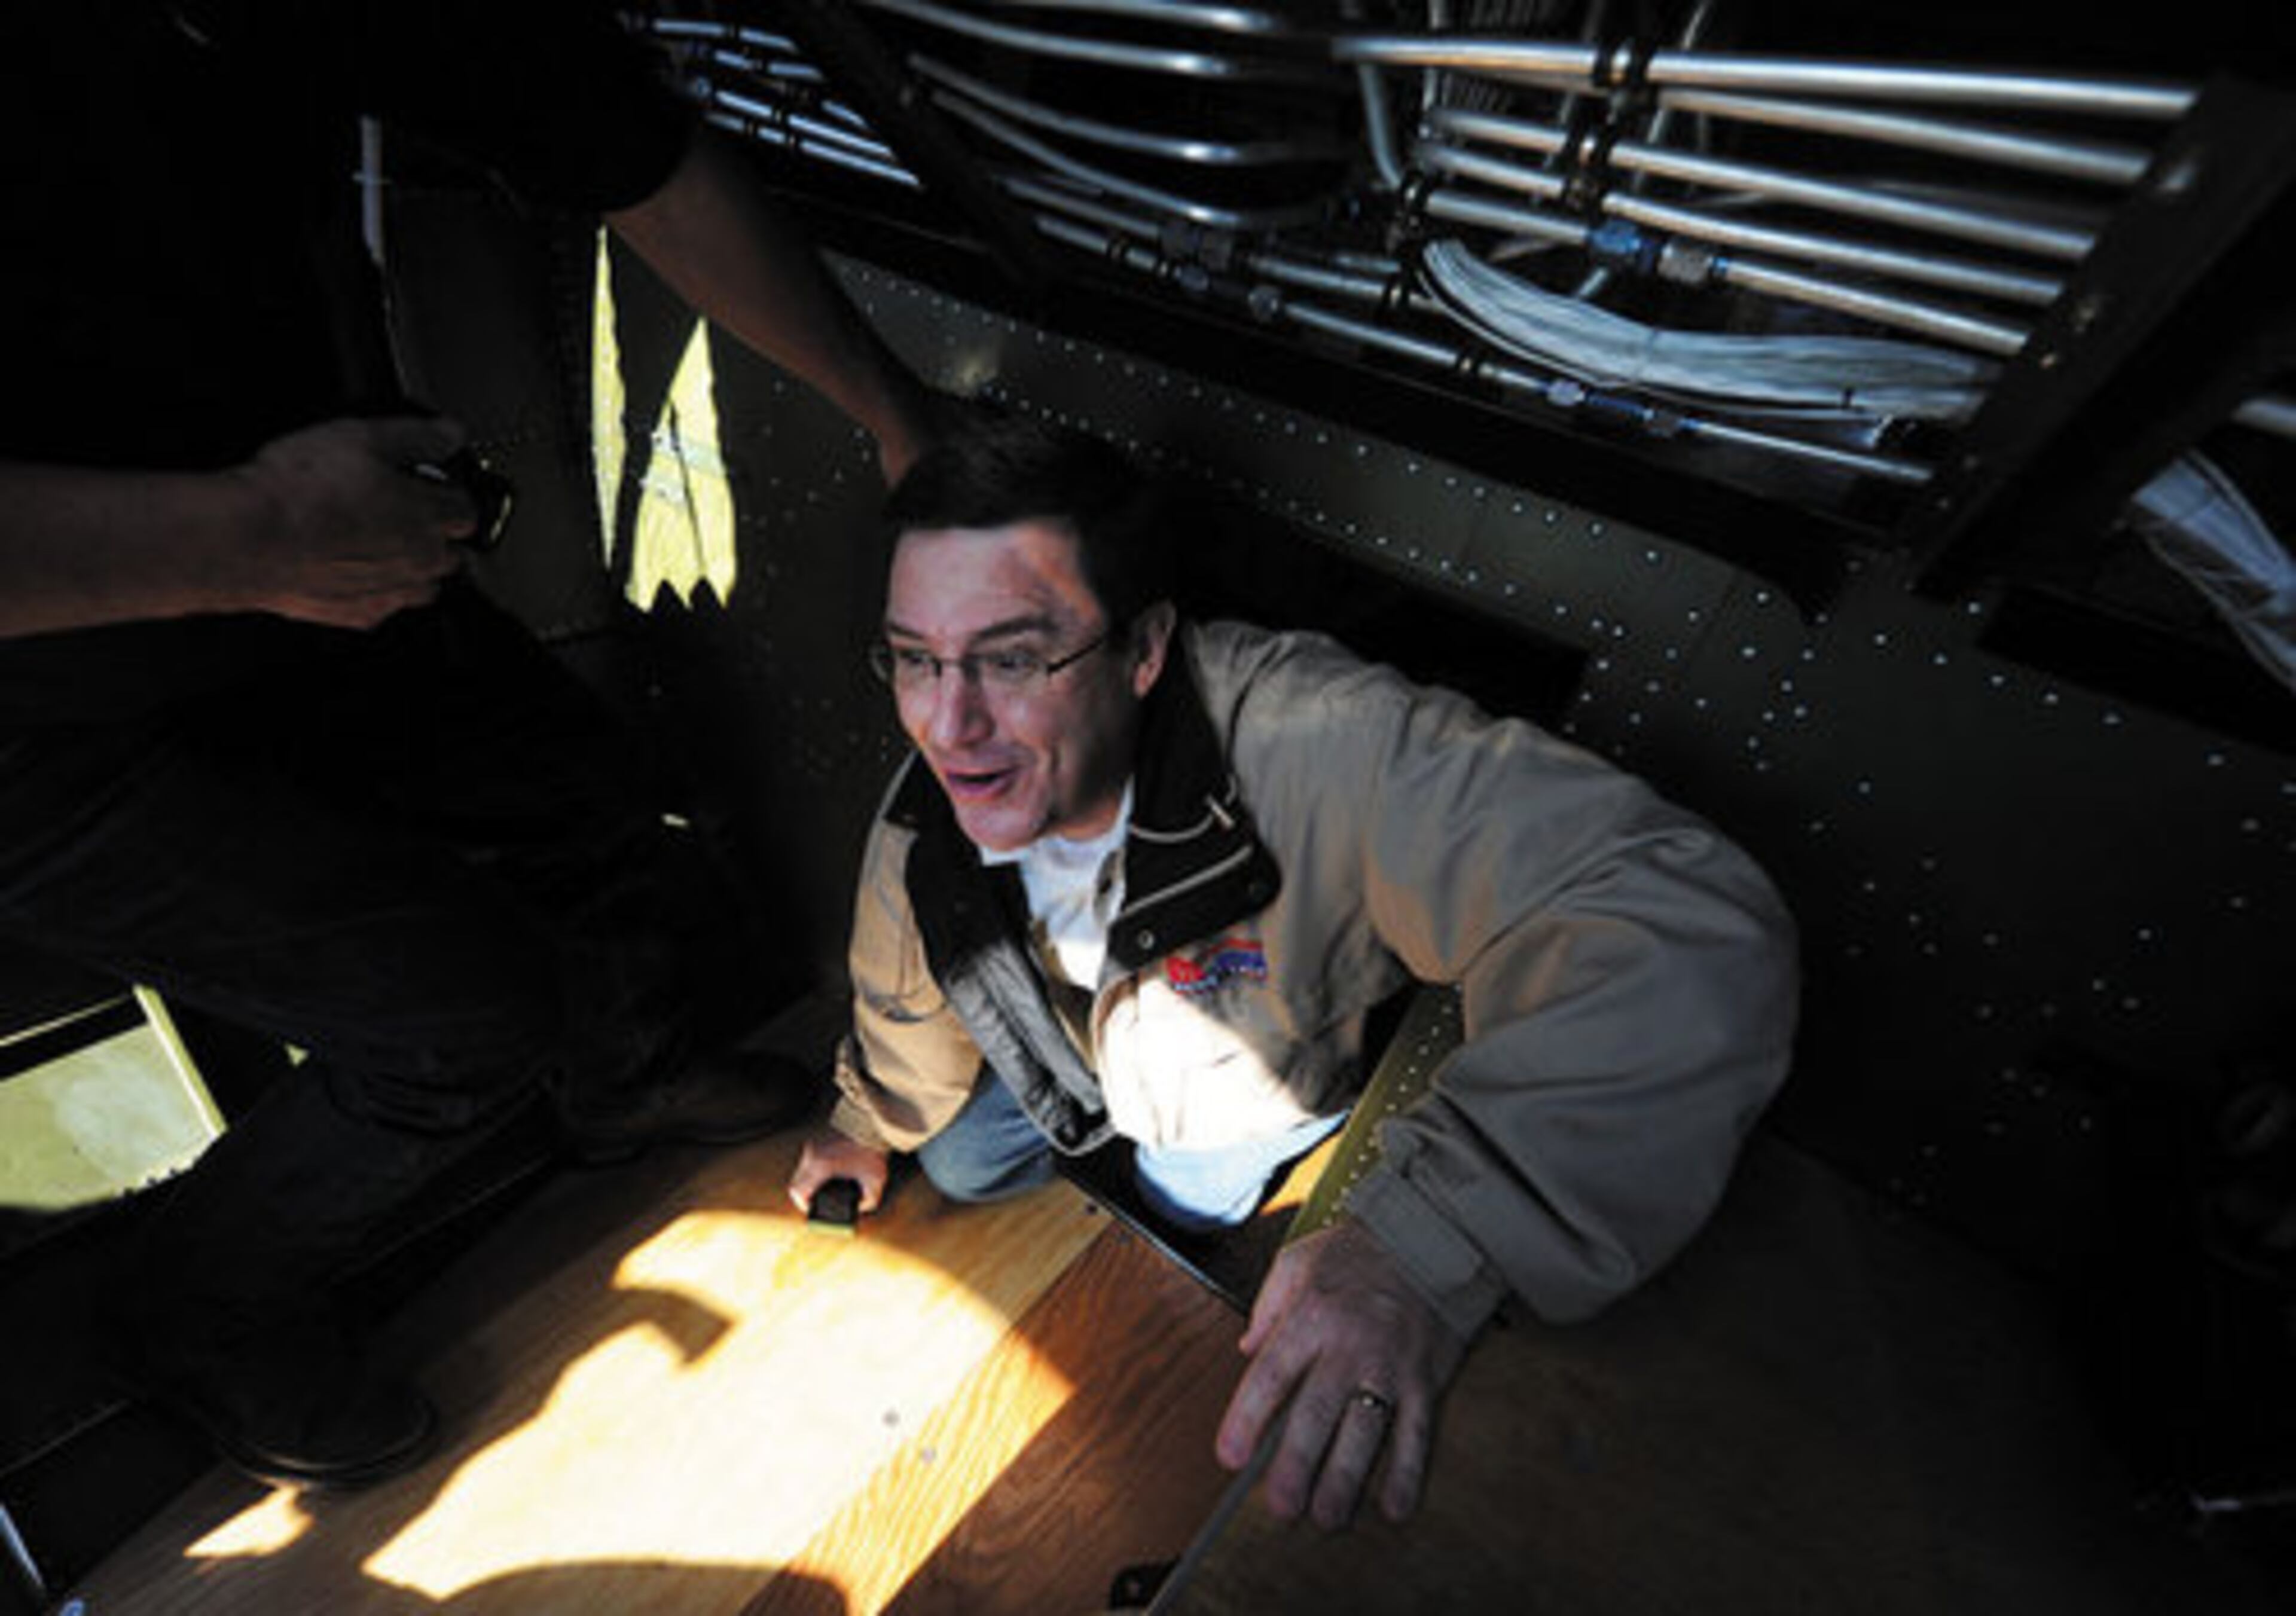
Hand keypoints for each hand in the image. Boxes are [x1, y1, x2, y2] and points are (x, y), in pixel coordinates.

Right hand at [230, 415, 478, 627]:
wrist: (250, 539)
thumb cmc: (299, 490)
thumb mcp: (362, 436)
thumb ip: (416, 435)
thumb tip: (449, 433)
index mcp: (428, 515)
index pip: (467, 509)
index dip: (448, 492)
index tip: (429, 483)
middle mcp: (418, 560)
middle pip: (451, 553)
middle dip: (436, 534)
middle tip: (399, 511)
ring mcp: (391, 592)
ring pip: (423, 586)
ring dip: (411, 567)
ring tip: (375, 542)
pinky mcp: (358, 614)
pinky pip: (384, 605)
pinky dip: (376, 590)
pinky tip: (348, 568)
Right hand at [789, 1131, 890, 1215]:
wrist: (872, 1118)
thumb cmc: (873, 1147)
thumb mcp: (876, 1178)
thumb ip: (870, 1200)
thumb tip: (861, 1208)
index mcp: (820, 1166)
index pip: (798, 1191)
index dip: (802, 1205)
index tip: (812, 1210)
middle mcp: (811, 1154)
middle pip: (796, 1182)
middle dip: (805, 1195)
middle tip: (817, 1202)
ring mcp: (812, 1144)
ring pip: (801, 1170)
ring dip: (808, 1181)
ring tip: (824, 1188)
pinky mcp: (817, 1137)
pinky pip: (809, 1159)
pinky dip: (814, 1169)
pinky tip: (829, 1172)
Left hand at [1215, 1217, 1466, 1529]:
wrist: (1432, 1231)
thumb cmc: (1358, 1250)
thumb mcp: (1298, 1260)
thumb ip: (1267, 1306)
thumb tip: (1245, 1352)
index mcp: (1311, 1314)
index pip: (1270, 1375)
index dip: (1246, 1419)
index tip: (1229, 1458)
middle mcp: (1350, 1344)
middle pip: (1315, 1415)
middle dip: (1295, 1466)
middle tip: (1281, 1509)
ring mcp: (1392, 1364)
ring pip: (1365, 1432)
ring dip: (1345, 1481)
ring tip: (1327, 1519)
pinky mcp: (1427, 1377)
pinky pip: (1417, 1432)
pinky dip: (1407, 1473)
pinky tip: (1394, 1508)